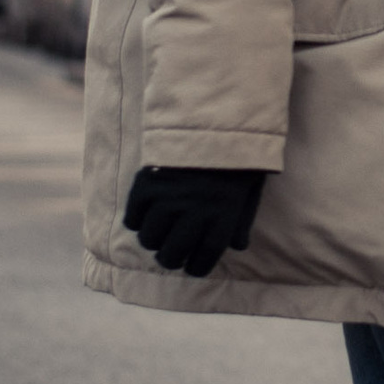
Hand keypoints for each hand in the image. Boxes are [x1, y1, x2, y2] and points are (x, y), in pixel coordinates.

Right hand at [122, 165, 266, 276]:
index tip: (192, 267)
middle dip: (171, 259)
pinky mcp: (147, 183)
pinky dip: (137, 221)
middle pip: (172, 253)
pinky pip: (133, 217)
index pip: (205, 257)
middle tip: (171, 253)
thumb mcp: (250, 187)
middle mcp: (194, 211)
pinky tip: (146, 214)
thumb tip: (237, 247)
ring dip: (153, 240)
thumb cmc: (237, 154)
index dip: (196, 268)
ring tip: (159, 232)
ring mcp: (168, 197)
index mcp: (223, 214)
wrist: (215, 116)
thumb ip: (242, 220)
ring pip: (149, 239)